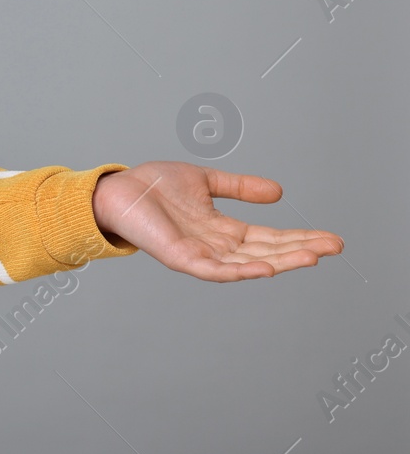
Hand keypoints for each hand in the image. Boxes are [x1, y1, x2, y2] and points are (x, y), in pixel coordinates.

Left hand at [91, 161, 342, 281]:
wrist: (117, 188)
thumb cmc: (153, 186)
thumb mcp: (206, 181)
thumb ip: (239, 188)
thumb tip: (278, 192)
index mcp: (223, 229)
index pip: (270, 237)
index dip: (300, 238)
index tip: (331, 238)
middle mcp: (216, 246)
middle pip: (267, 251)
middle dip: (301, 250)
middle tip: (335, 247)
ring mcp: (200, 254)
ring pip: (249, 263)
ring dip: (282, 261)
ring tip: (312, 256)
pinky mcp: (181, 258)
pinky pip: (216, 271)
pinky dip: (241, 271)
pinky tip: (266, 268)